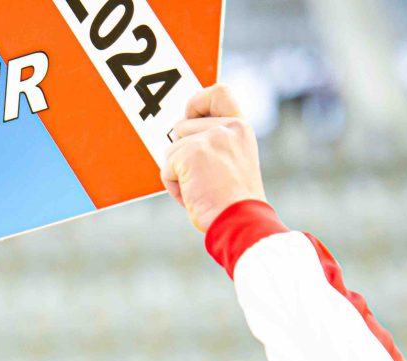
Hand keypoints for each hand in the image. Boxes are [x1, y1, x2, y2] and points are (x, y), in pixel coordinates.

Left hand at [159, 84, 266, 233]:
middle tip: (202, 179)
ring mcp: (210, 138)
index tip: (188, 117)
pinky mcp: (192, 153)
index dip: (196, 102)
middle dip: (181, 155)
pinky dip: (173, 186)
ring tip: (201, 189)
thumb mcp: (232, 162)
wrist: (240, 221)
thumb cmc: (234, 202)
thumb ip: (213, 143)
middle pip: (181, 127)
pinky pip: (166, 167)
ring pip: (170, 150)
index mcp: (240, 128)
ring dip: (177, 173)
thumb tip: (178, 132)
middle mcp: (227, 127)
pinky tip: (194, 195)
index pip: (218, 92)